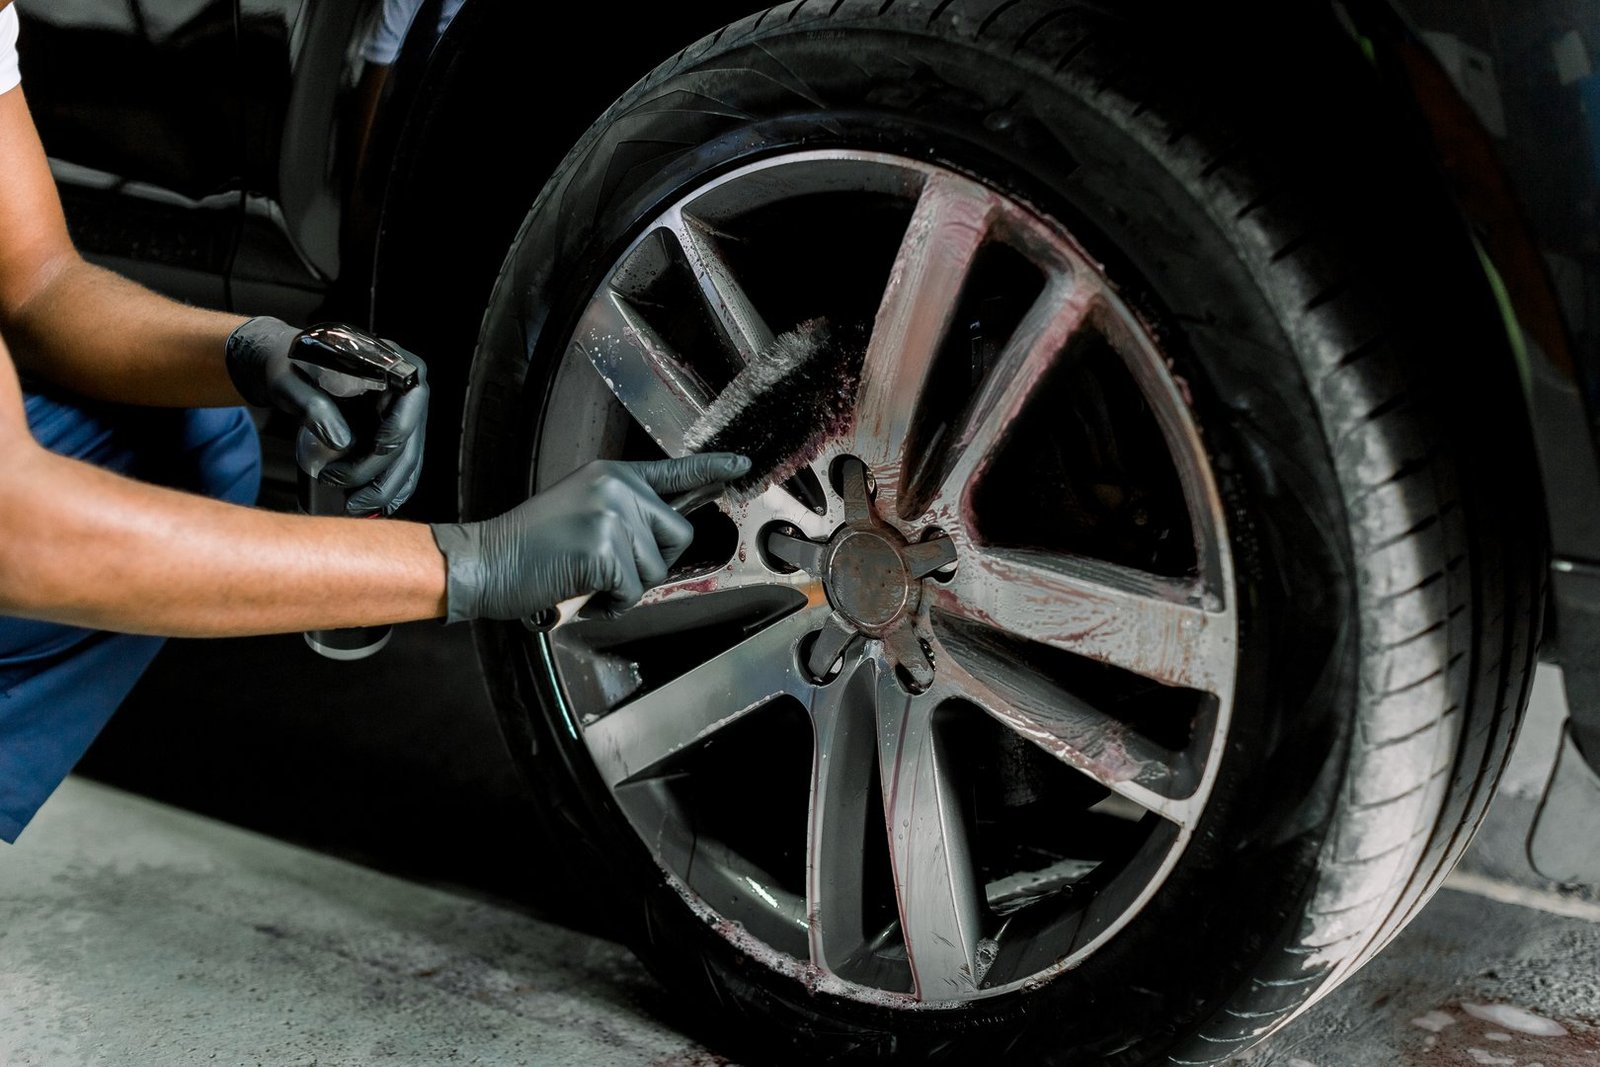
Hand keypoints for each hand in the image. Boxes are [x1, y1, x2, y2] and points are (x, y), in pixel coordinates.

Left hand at [225, 316, 429, 515]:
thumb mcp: (289, 380)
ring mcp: (402, 415)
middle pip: (409, 440)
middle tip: (348, 494)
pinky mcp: (392, 434)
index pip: (410, 398)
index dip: (398, 428)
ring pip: (408, 461)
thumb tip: (341, 442)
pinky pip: (400, 467)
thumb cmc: (287, 365)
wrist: (285, 367)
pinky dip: (389, 489)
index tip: (376, 449)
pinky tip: (372, 507)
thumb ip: (312, 404)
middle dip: (381, 475)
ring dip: (384, 490)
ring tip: (353, 506)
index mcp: (391, 362)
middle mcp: (406, 389)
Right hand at [429, 453, 749, 622]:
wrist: (486, 560)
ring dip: (626, 586)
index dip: (713, 469)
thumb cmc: (529, 546)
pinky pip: (633, 590)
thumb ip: (623, 512)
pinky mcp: (604, 547)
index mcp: (613, 476)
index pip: (674, 471)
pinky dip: (611, 603)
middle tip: (608, 566)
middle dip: (651, 562)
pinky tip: (583, 590)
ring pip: (657, 569)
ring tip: (588, 576)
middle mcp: (618, 489)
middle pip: (677, 535)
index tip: (741, 465)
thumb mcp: (581, 509)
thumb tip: (661, 533)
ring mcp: (612, 515)